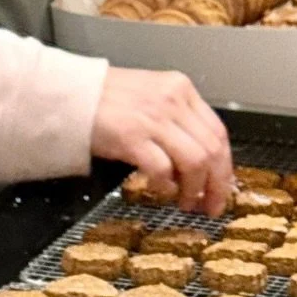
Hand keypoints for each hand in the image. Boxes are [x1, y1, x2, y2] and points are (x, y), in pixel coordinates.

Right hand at [91, 67, 233, 215]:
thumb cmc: (107, 102)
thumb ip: (177, 123)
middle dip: (216, 186)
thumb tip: (199, 163)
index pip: (218, 132)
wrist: (71, 96)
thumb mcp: (152, 99)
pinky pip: (163, 168)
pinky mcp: (132, 136)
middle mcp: (172, 101)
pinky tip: (162, 190)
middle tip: (211, 206)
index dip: (225, 168)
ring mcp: (153, 118)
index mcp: (181, 90)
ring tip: (186, 203)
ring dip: (194, 190)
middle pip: (212, 150)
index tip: (222, 189)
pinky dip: (166, 186)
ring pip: (195, 161)